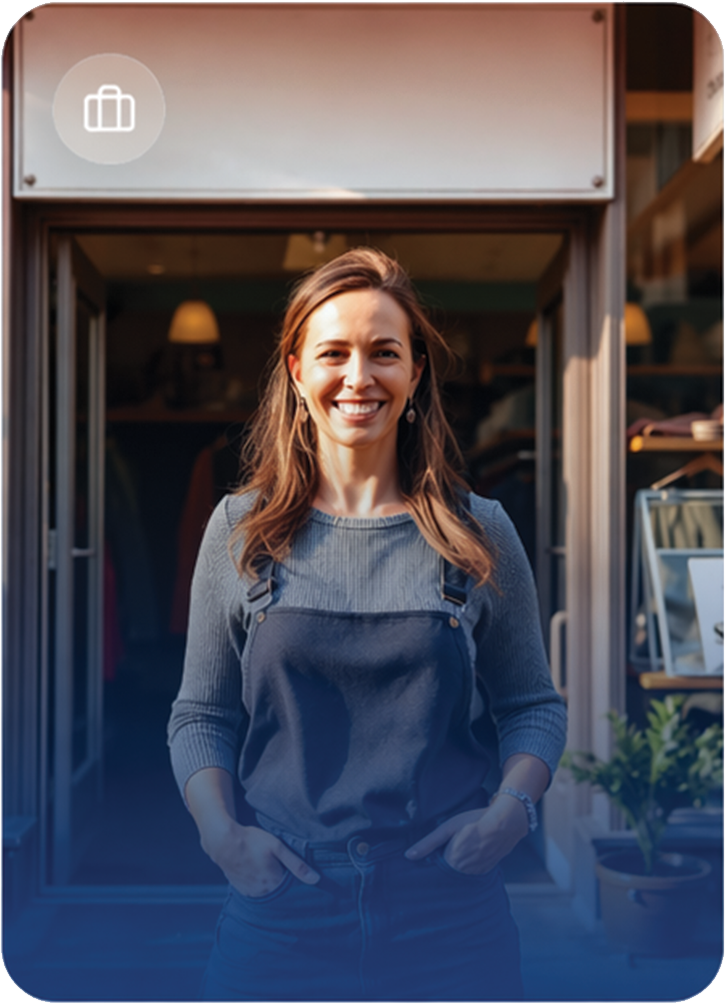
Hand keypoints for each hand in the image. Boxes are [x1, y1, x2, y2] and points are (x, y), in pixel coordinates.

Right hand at [203, 821, 319, 897]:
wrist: (223, 842)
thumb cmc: (252, 841)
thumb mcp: (277, 847)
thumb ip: (296, 864)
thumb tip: (316, 879)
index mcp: (275, 884)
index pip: (292, 889)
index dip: (295, 879)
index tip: (296, 872)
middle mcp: (263, 893)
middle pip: (279, 891)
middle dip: (282, 882)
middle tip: (279, 866)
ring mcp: (250, 892)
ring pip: (267, 892)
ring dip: (270, 884)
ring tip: (266, 867)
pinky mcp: (241, 889)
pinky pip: (255, 890)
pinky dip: (258, 883)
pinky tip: (257, 871)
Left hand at [404, 799, 528, 874]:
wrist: (505, 823)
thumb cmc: (474, 821)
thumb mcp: (447, 828)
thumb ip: (428, 843)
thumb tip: (408, 856)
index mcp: (451, 862)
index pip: (436, 866)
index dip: (436, 856)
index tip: (437, 850)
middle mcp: (464, 872)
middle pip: (448, 869)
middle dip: (447, 859)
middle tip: (453, 843)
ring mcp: (477, 872)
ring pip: (461, 870)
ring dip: (460, 862)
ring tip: (465, 845)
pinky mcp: (487, 870)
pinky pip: (473, 870)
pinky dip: (471, 862)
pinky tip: (474, 849)